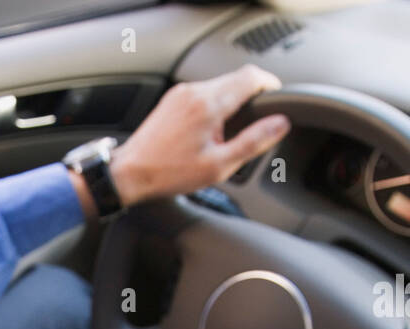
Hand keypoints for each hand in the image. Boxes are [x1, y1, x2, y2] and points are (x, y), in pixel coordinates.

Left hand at [110, 65, 290, 206]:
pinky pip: (203, 94)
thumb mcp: (218, 165)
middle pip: (237, 79)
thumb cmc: (168, 172)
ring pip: (220, 86)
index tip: (276, 102)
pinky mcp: (173, 99)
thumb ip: (253, 142)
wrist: (129, 172)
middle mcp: (194, 91)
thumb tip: (280, 124)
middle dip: (251, 99)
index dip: (270, 86)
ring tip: (225, 136)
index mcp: (209, 104)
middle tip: (254, 126)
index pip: (252, 76)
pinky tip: (208, 134)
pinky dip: (214, 108)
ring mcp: (181, 93)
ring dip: (231, 104)